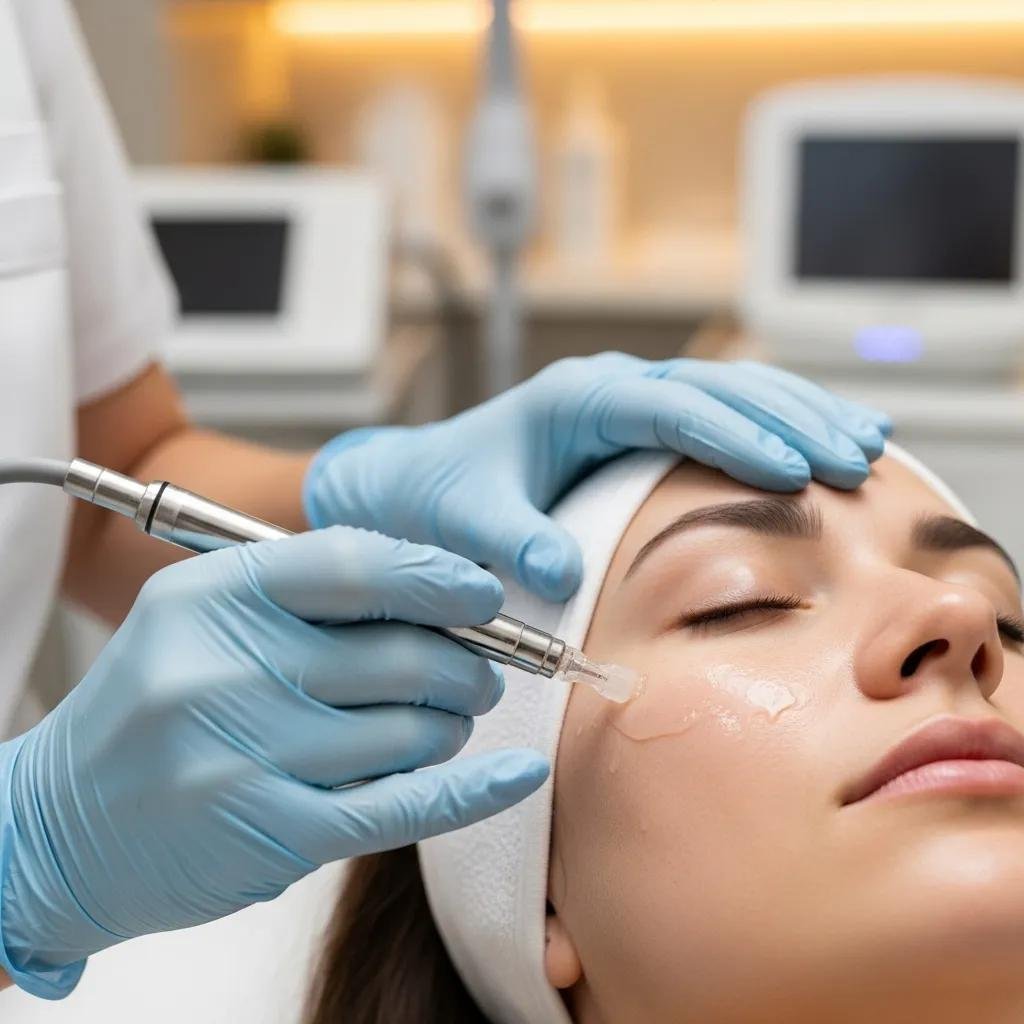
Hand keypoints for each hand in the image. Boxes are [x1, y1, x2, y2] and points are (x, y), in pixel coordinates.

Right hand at [0, 529, 545, 998]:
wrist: (60, 826)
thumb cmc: (154, 708)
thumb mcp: (204, 619)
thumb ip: (310, 598)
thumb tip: (441, 596)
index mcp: (215, 597)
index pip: (357, 565)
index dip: (438, 576)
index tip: (484, 592)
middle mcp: (227, 670)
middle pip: (403, 655)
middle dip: (466, 665)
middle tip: (478, 674)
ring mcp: (248, 755)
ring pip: (412, 732)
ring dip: (450, 726)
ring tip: (442, 723)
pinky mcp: (272, 833)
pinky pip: (403, 807)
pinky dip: (474, 791)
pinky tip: (517, 775)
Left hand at [304, 354, 890, 602]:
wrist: (421, 482)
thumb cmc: (443, 498)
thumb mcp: (466, 520)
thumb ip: (508, 540)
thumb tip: (557, 573)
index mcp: (575, 399)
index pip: (669, 406)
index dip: (733, 433)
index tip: (789, 470)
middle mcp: (611, 387)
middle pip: (719, 386)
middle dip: (790, 418)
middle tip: (853, 457)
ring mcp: (632, 399)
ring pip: (734, 388)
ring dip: (800, 411)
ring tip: (866, 442)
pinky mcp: (642, 424)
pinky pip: (724, 409)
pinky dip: (779, 422)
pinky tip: (826, 441)